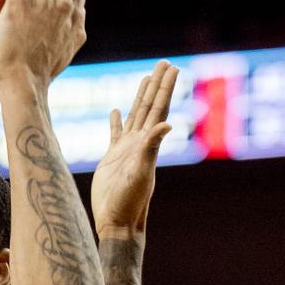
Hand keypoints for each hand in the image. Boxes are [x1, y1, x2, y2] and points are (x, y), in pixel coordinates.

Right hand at [91, 62, 177, 236]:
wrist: (116, 222)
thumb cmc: (129, 202)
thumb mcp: (140, 173)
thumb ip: (150, 147)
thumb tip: (167, 123)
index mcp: (148, 143)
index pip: (159, 108)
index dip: (165, 87)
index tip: (172, 67)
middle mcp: (140, 143)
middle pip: (150, 106)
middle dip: (157, 84)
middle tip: (164, 62)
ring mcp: (126, 150)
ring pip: (135, 116)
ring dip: (141, 97)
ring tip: (146, 78)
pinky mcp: (112, 158)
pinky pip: (115, 133)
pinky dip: (116, 120)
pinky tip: (116, 110)